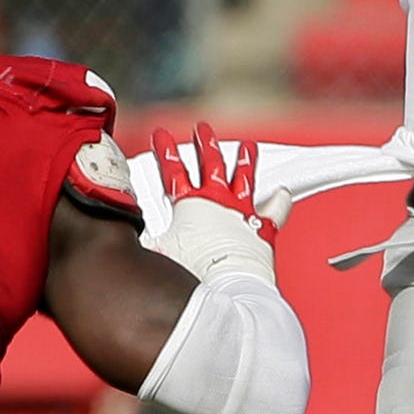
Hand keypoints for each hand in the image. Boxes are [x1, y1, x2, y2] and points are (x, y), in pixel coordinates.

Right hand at [143, 123, 286, 283]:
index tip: (162, 136)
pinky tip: (283, 193)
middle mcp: (218, 201)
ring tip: (247, 146)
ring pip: (245, 177)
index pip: (174, 170)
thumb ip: (147, 242)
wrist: (227, 284)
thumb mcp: (160, 252)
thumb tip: (130, 243)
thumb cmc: (196, 269)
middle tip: (202, 129)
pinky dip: (280, 201)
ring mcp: (242, 212)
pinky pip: (276, 211)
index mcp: (191, 204)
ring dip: (245, 161)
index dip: (166, 151)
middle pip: (211, 163)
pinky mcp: (262, 228)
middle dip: (205, 144)